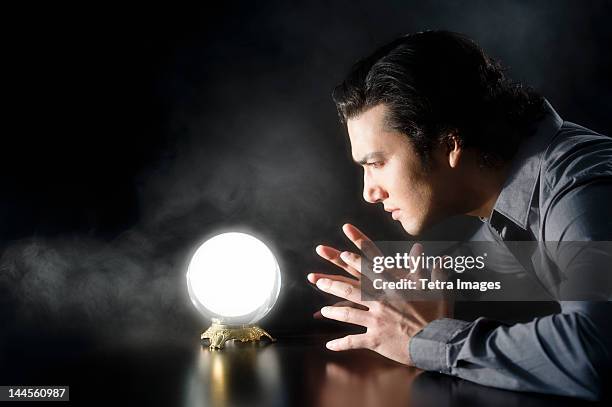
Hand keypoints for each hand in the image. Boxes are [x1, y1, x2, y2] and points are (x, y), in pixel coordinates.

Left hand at [309, 223, 452, 365]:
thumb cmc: (438, 314)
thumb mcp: (434, 285)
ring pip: (348, 314)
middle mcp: (381, 301)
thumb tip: (420, 248)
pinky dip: (341, 344)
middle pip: (351, 289)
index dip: (358, 257)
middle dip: (332, 284)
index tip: (344, 250)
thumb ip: (424, 266)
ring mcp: (376, 320)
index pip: (372, 268)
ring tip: (320, 312)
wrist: (437, 341)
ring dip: (332, 312)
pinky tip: (329, 345)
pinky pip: (354, 341)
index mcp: (393, 287)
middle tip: (316, 280)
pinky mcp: (375, 339)